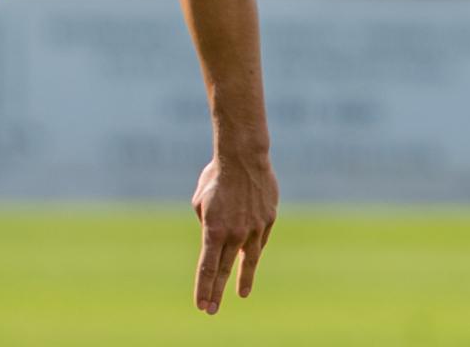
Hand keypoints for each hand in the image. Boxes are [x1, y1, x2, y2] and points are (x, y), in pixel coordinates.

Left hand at [191, 154, 277, 314]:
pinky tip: (249, 258)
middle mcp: (235, 234)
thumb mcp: (200, 201)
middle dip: (217, 291)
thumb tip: (215, 236)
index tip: (201, 304)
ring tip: (240, 294)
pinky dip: (252, 249)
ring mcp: (254, 229)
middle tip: (211, 310)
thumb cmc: (216, 177)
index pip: (207, 266)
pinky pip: (259, 239)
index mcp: (214, 229)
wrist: (244, 158)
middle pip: (225, 269)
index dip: (204, 287)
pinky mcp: (268, 221)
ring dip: (243, 278)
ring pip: (248, 260)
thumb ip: (206, 222)